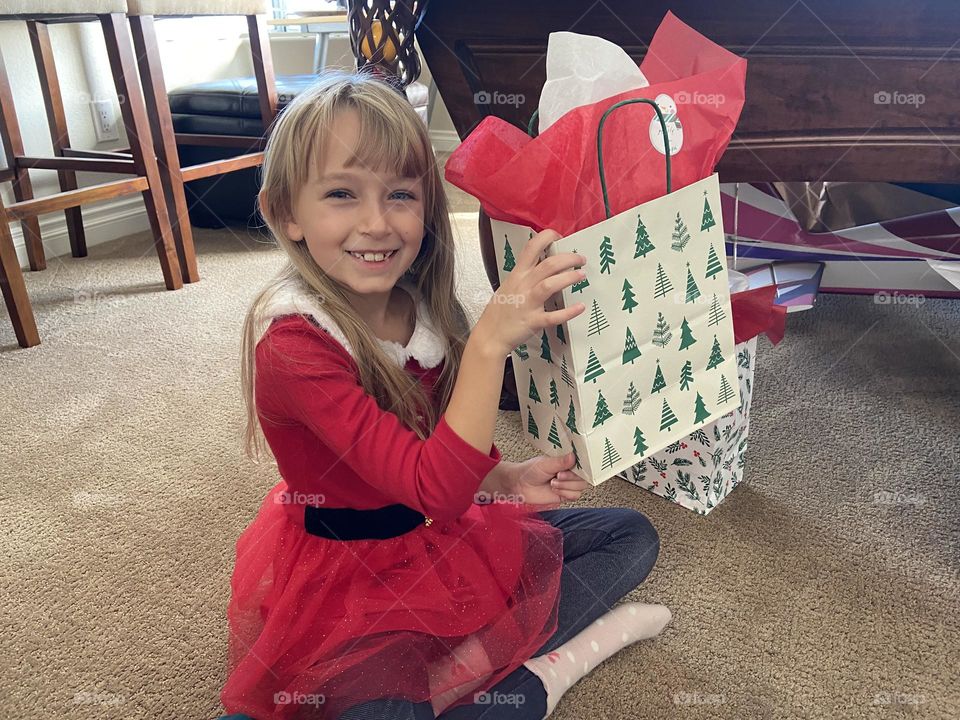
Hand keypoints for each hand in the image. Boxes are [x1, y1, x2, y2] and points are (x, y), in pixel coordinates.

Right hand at [477, 230, 586, 355]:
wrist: (489, 336)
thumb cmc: (498, 313)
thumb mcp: (508, 286)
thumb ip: (524, 276)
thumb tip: (541, 266)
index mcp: (517, 275)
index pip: (531, 247)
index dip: (547, 237)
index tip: (558, 237)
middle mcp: (523, 286)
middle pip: (548, 264)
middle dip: (568, 258)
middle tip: (580, 260)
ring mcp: (528, 304)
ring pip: (550, 285)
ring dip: (569, 278)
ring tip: (582, 275)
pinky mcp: (533, 321)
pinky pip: (553, 316)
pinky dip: (568, 312)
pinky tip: (580, 307)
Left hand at [506, 452, 589, 504]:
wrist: (520, 486)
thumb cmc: (530, 471)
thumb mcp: (545, 464)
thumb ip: (560, 462)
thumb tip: (573, 456)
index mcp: (566, 460)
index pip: (582, 462)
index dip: (581, 466)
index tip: (574, 466)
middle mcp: (569, 471)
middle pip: (584, 476)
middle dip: (571, 477)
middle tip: (558, 475)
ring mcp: (568, 483)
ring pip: (581, 486)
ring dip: (567, 486)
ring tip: (553, 483)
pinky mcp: (565, 494)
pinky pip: (575, 495)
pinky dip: (566, 493)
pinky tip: (555, 490)